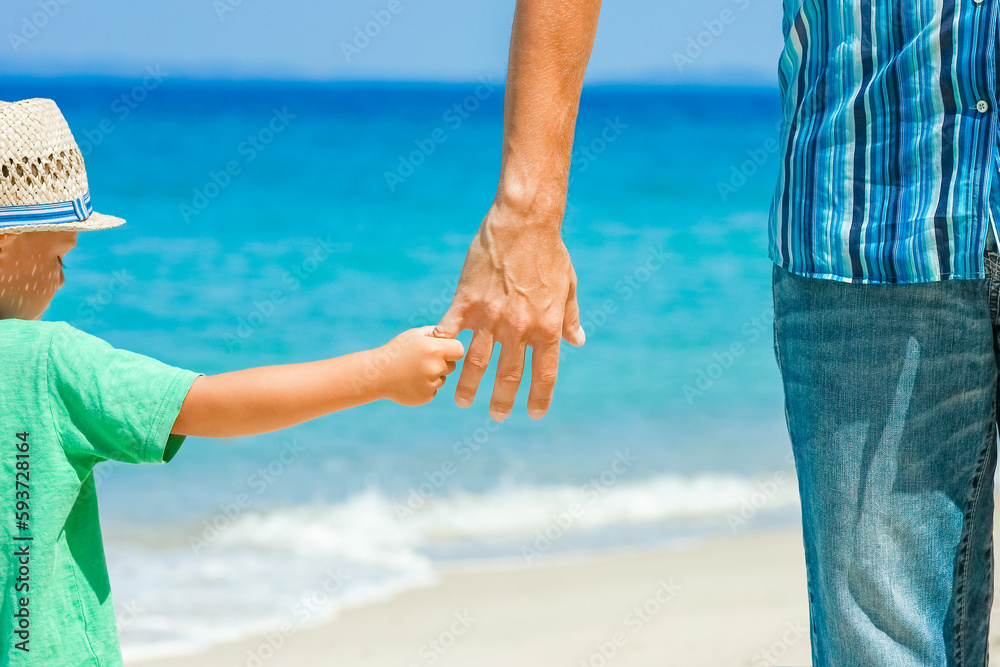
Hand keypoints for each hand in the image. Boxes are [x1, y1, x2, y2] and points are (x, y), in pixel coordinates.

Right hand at [373, 326, 465, 405]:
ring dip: (433, 375)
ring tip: (413, 370)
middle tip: (422, 360)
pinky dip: (425, 386)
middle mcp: (435, 367)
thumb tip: (453, 332)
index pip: (459, 350)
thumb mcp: (414, 335)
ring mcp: (431, 384)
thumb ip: (435, 332)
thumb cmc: (396, 350)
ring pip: (442, 378)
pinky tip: (410, 381)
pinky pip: (434, 390)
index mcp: (435, 349)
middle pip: (452, 365)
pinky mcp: (426, 396)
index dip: (452, 349)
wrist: (377, 374)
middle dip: (442, 363)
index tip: (444, 349)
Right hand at [432, 202, 584, 420]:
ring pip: (477, 362)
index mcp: (547, 327)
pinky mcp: (466, 301)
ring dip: (469, 385)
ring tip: (462, 401)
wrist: (523, 222)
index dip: (539, 397)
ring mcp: (490, 316)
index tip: (533, 413)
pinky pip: (451, 331)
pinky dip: (444, 347)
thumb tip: (578, 341)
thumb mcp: (568, 286)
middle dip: (502, 400)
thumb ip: (570, 317)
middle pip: (509, 375)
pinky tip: (439, 360)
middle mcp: (519, 328)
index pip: (544, 374)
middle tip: (496, 415)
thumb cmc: (550, 252)